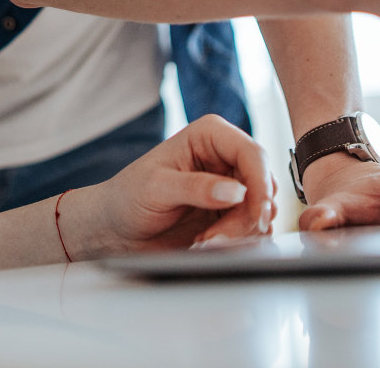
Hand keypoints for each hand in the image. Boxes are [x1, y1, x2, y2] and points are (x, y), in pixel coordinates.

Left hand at [63, 114, 276, 258]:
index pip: (252, 154)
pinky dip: (236, 242)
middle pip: (263, 185)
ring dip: (240, 233)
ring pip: (262, 210)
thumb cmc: (128, 197)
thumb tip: (236, 192)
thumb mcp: (156, 189)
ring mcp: (231, 187)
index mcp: (210, 135)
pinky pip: (253, 229)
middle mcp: (225, 158)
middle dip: (248, 216)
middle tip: (217, 238)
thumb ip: (196, 188)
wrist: (116, 228)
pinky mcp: (231, 214)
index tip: (257, 213)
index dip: (261, 183)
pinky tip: (206, 244)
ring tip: (204, 242)